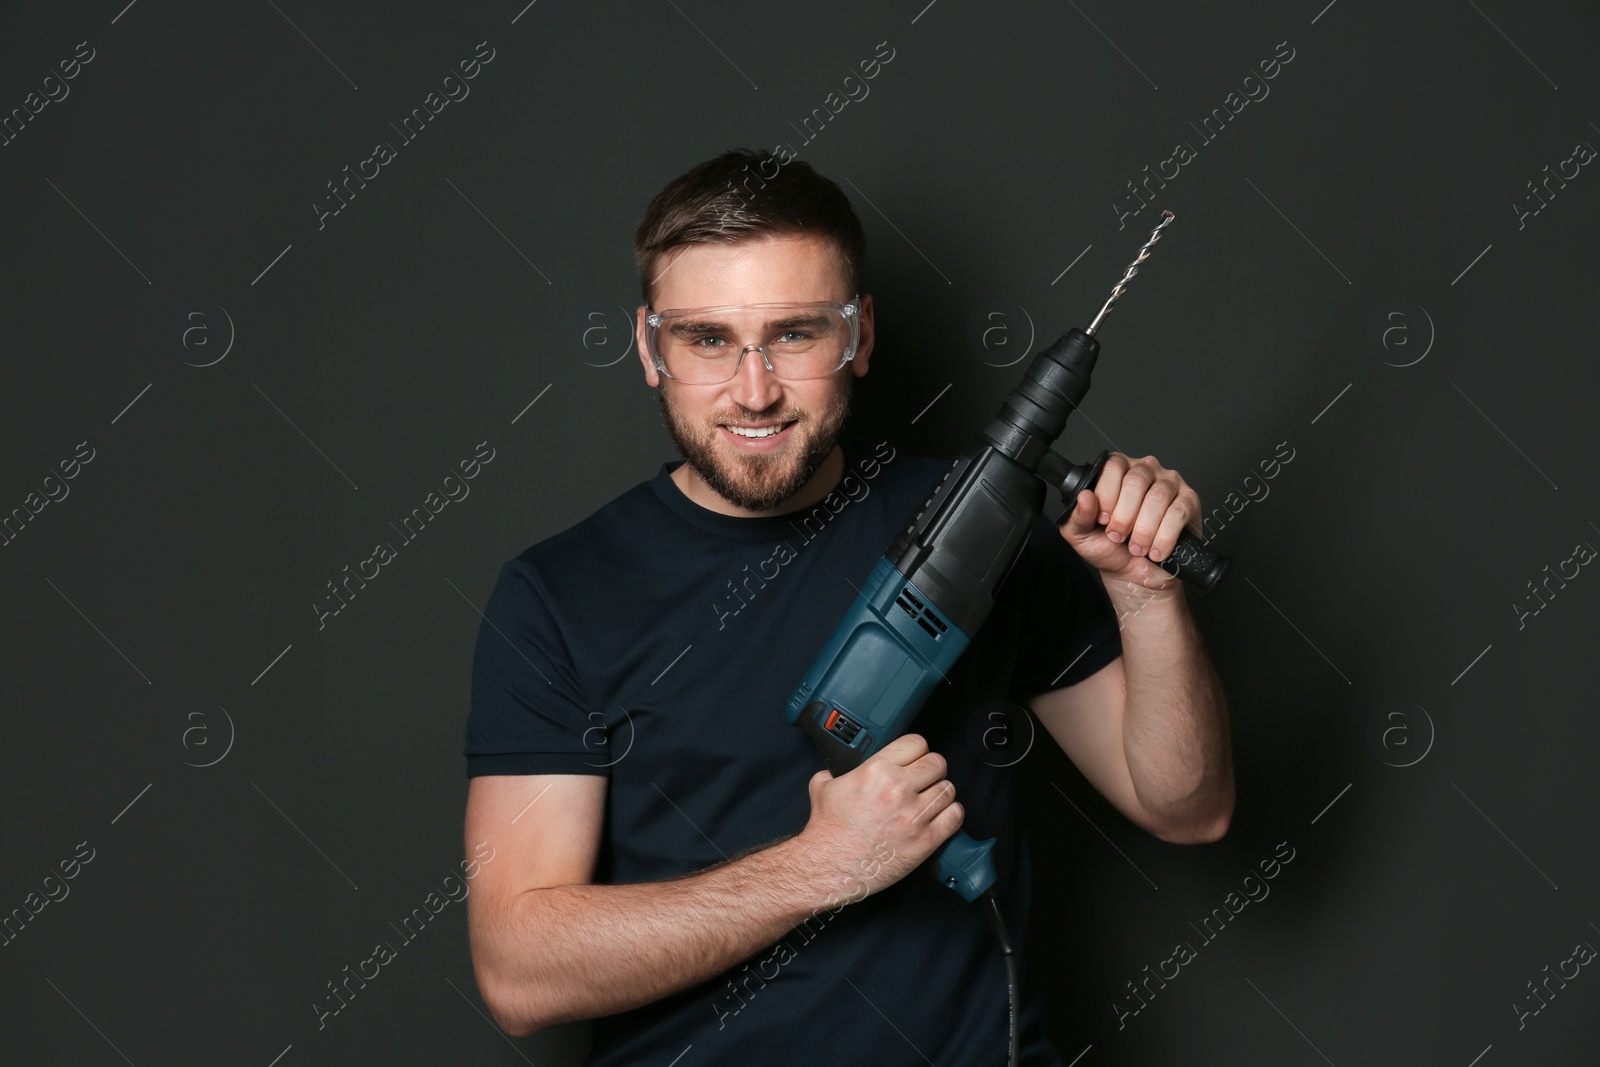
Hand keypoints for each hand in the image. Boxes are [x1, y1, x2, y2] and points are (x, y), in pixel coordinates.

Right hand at [796, 734, 961, 900]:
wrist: (829, 867)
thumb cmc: (827, 832)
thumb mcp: (823, 789)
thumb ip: (833, 774)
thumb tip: (834, 773)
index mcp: (876, 770)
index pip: (916, 743)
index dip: (917, 750)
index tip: (915, 758)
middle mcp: (898, 789)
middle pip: (937, 763)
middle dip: (932, 769)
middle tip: (925, 779)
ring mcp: (914, 815)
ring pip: (948, 789)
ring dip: (941, 793)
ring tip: (931, 799)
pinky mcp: (925, 840)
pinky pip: (954, 816)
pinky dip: (951, 814)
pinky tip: (941, 816)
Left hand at [1058, 452, 1201, 589]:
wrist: (1134, 574)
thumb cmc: (1109, 548)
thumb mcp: (1082, 534)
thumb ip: (1077, 515)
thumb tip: (1084, 497)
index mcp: (1117, 471)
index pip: (1112, 465)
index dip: (1107, 494)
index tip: (1103, 520)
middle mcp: (1144, 470)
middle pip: (1136, 480)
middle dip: (1125, 515)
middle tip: (1118, 537)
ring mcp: (1169, 482)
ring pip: (1158, 497)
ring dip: (1144, 529)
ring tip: (1137, 548)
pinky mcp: (1189, 501)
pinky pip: (1178, 512)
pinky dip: (1165, 536)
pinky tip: (1156, 551)